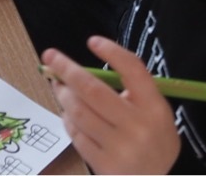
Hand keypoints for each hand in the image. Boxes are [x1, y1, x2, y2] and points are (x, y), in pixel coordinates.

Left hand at [41, 38, 180, 174]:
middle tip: (50, 58)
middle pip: (94, 90)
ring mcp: (121, 148)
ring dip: (63, 95)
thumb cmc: (152, 139)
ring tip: (59, 87)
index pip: (133, 71)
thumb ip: (129, 92)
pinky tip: (69, 115)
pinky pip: (76, 134)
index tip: (92, 41)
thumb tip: (81, 71)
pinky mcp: (105, 165)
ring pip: (79, 111)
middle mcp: (139, 127)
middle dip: (67, 70)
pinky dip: (68, 120)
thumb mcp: (154, 114)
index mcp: (155, 108)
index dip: (112, 53)